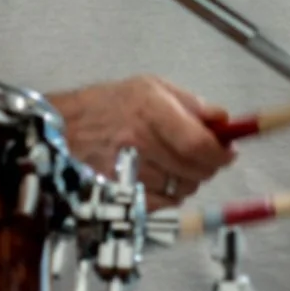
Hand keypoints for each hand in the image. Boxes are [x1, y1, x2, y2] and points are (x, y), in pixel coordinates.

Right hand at [47, 75, 234, 203]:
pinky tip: (158, 177)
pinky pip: (164, 203)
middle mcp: (139, 143)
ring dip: (188, 179)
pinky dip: (170, 194)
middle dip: (208, 165)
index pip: (199, 143)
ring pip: (183, 188)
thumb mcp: (150, 87)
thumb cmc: (106, 106)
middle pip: (195, 169)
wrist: (62, 129)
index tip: (227, 152)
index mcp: (150, 111)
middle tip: (204, 156)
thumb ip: (191, 103)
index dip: (220, 152)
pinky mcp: (121, 193)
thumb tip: (223, 120)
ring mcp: (129, 171)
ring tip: (174, 164)